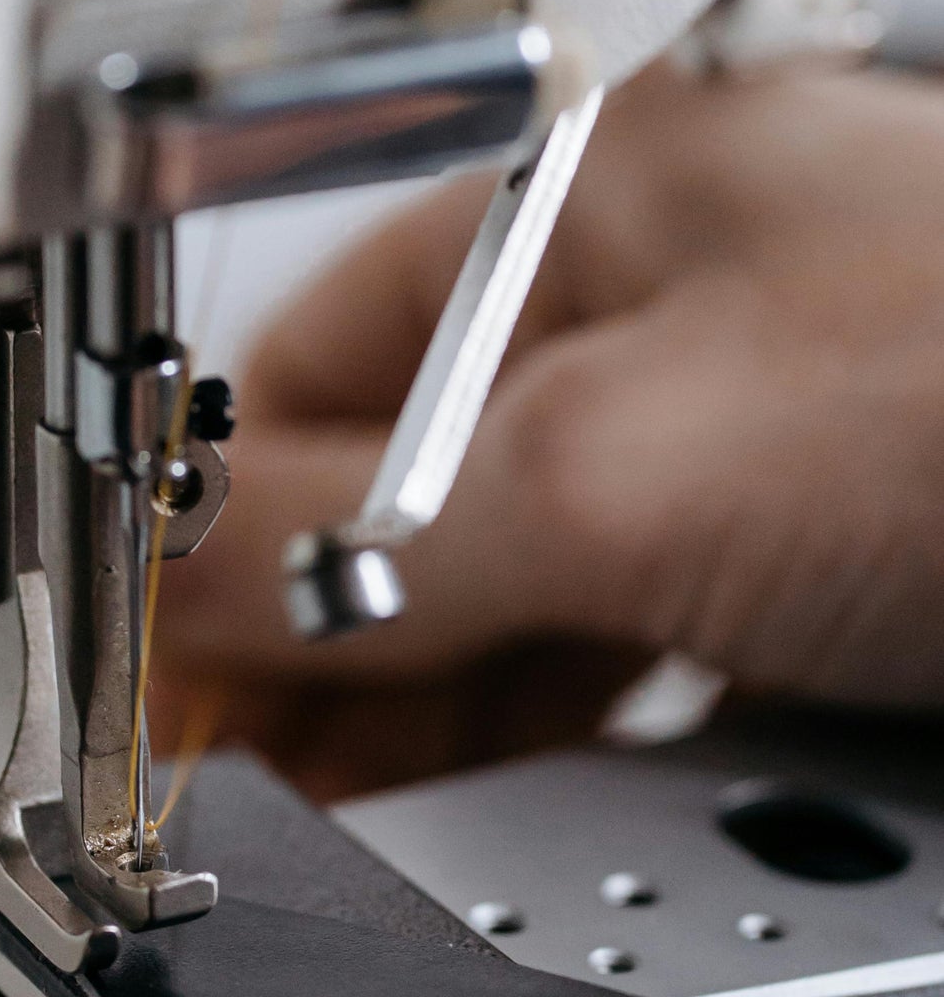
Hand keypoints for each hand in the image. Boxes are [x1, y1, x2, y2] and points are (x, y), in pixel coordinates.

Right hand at [157, 63, 943, 798]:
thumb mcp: (621, 472)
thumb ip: (371, 536)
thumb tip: (184, 574)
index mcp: (581, 196)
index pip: (314, 366)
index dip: (220, 524)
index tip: (171, 662)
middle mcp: (658, 297)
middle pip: (410, 482)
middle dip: (325, 629)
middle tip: (262, 766)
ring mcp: (745, 425)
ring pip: (524, 569)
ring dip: (438, 693)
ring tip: (367, 800)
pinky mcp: (824, 541)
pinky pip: (638, 629)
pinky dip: (563, 713)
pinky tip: (520, 778)